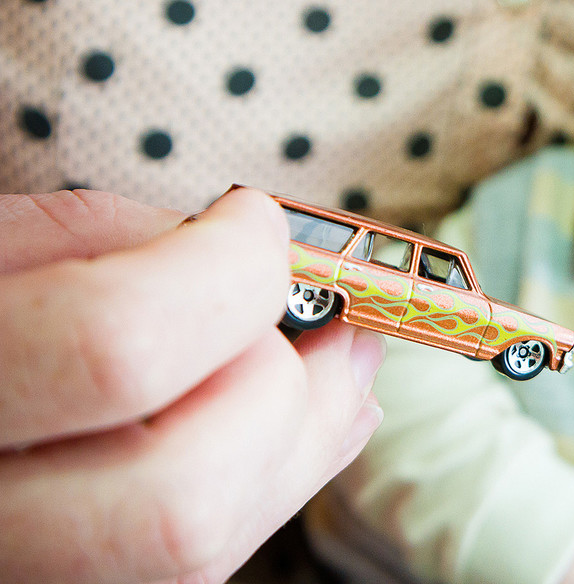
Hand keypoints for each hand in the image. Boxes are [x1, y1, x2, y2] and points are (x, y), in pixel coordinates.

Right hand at [0, 187, 385, 583]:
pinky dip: (279, 473)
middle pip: (183, 499)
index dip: (224, 274)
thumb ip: (110, 240)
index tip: (251, 224)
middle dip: (282, 389)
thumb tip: (256, 259)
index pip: (118, 345)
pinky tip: (300, 408)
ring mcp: (33, 577)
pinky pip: (208, 558)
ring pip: (208, 549)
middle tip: (314, 315)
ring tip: (341, 352)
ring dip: (310, 435)